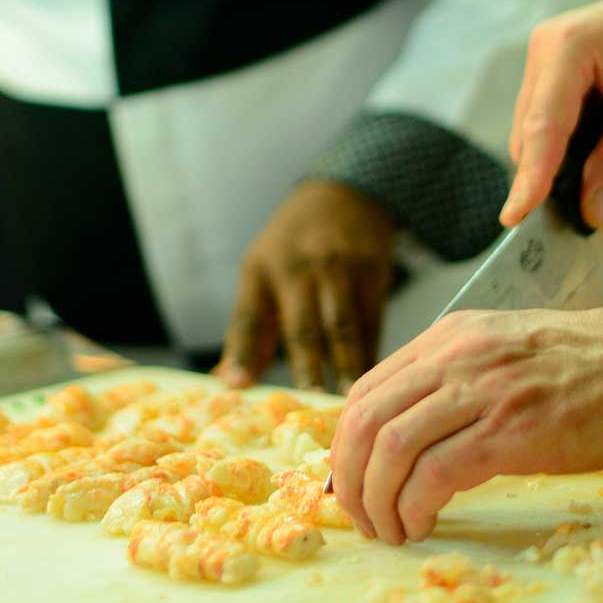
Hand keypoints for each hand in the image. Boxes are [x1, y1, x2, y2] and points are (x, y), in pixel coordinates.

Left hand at [214, 179, 396, 393]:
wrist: (345, 195)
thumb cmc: (292, 245)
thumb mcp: (261, 272)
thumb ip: (249, 330)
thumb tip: (230, 384)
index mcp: (262, 269)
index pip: (249, 316)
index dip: (243, 352)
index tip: (240, 387)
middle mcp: (298, 268)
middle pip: (302, 327)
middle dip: (307, 369)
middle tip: (310, 408)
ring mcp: (338, 269)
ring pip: (342, 327)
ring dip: (345, 367)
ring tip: (347, 403)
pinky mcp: (373, 273)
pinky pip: (372, 322)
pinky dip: (370, 353)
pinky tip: (372, 381)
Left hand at [329, 303, 602, 544]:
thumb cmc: (591, 367)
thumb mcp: (504, 354)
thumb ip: (456, 383)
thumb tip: (409, 439)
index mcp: (449, 339)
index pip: (366, 392)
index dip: (345, 447)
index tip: (351, 486)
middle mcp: (456, 357)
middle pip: (366, 421)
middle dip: (350, 481)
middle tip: (363, 521)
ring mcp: (484, 392)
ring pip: (392, 449)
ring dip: (378, 502)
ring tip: (393, 532)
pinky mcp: (515, 431)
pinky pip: (437, 473)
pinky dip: (416, 507)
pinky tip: (424, 526)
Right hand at [500, 0, 602, 231]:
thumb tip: (593, 212)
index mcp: (565, 49)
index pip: (541, 126)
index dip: (530, 177)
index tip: (516, 216)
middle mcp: (544, 53)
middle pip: (535, 136)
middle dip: (568, 173)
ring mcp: (545, 63)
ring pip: (544, 136)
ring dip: (582, 160)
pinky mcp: (554, 74)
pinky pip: (556, 124)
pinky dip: (585, 145)